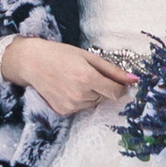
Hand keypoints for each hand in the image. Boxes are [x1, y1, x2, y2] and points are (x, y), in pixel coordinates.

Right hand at [0, 34, 132, 115]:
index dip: (119, 86)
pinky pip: (81, 107)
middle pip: (105, 97)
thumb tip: (134, 80)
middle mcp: (80, 95)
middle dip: (102, 87)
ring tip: (75, 79)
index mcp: (87, 78)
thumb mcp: (89, 57)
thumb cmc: (60, 55)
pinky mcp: (63, 111)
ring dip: (91, 93)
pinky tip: (68, 87)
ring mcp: (71, 105)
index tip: (117, 80)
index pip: (116, 92)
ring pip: (94, 102)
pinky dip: (80, 99)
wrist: (32, 62)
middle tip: (87, 73)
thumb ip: (112, 70)